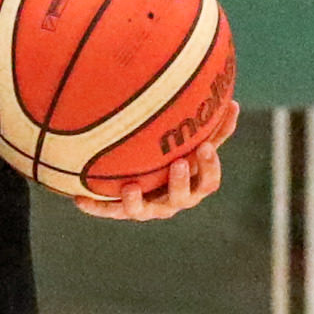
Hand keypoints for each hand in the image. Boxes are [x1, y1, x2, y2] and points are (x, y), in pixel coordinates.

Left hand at [77, 106, 233, 221]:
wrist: (144, 179)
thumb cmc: (175, 157)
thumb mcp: (193, 143)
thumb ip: (213, 129)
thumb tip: (235, 102)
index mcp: (193, 186)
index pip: (209, 182)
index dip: (210, 167)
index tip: (206, 146)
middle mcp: (173, 201)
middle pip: (183, 198)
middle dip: (181, 182)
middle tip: (178, 164)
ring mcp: (148, 209)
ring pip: (145, 211)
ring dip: (138, 201)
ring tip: (131, 186)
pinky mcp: (123, 211)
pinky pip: (108, 211)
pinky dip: (95, 206)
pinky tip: (79, 200)